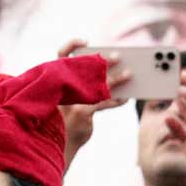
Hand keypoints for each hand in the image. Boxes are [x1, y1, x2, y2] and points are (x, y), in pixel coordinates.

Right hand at [57, 39, 129, 170]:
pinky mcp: (82, 113)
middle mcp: (62, 87)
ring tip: (130, 74)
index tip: (86, 41)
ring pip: (98, 83)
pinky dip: (116, 100)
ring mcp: (72, 100)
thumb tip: (110, 74)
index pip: (61, 55)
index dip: (72, 45)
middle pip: (85, 67)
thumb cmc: (67, 119)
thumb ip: (83, 86)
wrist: (61, 144)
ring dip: (116, 79)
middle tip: (118, 56)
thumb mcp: (71, 100)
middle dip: (103, 61)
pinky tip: (125, 98)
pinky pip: (104, 102)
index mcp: (56, 80)